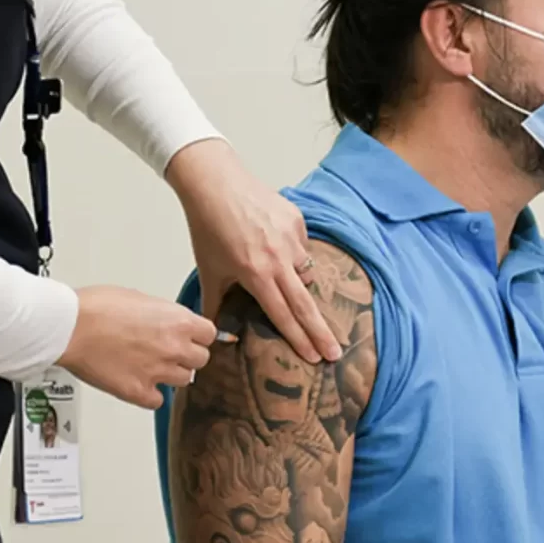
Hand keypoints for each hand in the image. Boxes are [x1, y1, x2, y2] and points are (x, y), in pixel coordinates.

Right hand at [57, 285, 216, 408]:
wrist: (71, 326)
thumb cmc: (96, 307)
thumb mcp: (139, 298)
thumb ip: (162, 314)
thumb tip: (166, 321)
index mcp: (178, 321)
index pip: (209, 334)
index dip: (198, 336)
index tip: (191, 337)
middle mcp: (173, 348)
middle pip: (201, 360)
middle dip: (187, 355)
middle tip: (170, 351)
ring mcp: (158, 372)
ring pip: (184, 381)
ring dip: (171, 374)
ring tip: (152, 366)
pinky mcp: (138, 392)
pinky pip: (158, 400)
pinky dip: (150, 394)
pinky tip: (139, 383)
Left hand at [166, 139, 341, 362]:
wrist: (214, 184)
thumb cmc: (208, 229)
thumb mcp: (209, 271)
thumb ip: (214, 305)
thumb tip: (216, 335)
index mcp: (257, 275)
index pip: (284, 315)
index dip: (300, 339)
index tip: (315, 358)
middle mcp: (279, 259)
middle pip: (306, 304)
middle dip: (321, 332)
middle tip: (336, 353)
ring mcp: (291, 237)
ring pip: (305, 272)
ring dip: (300, 284)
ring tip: (284, 280)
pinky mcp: (296, 219)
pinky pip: (302, 246)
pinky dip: (294, 253)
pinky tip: (276, 247)